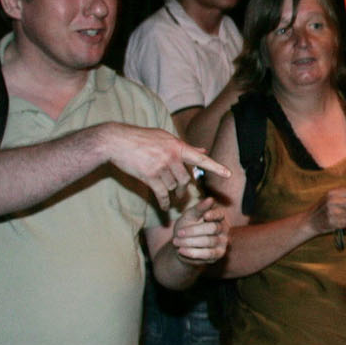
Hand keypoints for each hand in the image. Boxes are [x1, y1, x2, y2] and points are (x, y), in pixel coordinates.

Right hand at [100, 123, 231, 208]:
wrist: (116, 141)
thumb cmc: (141, 137)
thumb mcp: (165, 137)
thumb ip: (184, 146)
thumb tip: (203, 149)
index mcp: (177, 146)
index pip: (201, 158)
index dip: (216, 167)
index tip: (229, 174)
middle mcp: (172, 157)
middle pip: (185, 179)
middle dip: (184, 187)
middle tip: (182, 193)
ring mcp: (160, 167)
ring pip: (173, 186)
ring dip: (172, 192)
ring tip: (169, 195)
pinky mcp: (149, 176)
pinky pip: (162, 194)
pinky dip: (164, 202)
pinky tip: (165, 207)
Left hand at [170, 197, 228, 263]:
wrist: (182, 246)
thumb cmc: (186, 227)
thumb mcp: (189, 216)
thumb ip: (198, 208)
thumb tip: (210, 199)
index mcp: (218, 217)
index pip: (220, 214)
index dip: (214, 215)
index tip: (205, 216)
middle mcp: (224, 229)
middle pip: (213, 228)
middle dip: (193, 231)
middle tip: (178, 233)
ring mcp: (223, 242)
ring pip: (209, 241)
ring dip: (190, 242)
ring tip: (176, 242)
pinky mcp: (218, 254)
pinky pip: (207, 254)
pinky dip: (192, 252)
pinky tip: (181, 250)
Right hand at [304, 187, 345, 237]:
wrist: (309, 221)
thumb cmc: (324, 209)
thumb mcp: (331, 197)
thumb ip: (345, 195)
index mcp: (333, 192)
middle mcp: (332, 201)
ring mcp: (332, 212)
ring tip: (338, 216)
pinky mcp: (332, 222)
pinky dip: (344, 224)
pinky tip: (336, 222)